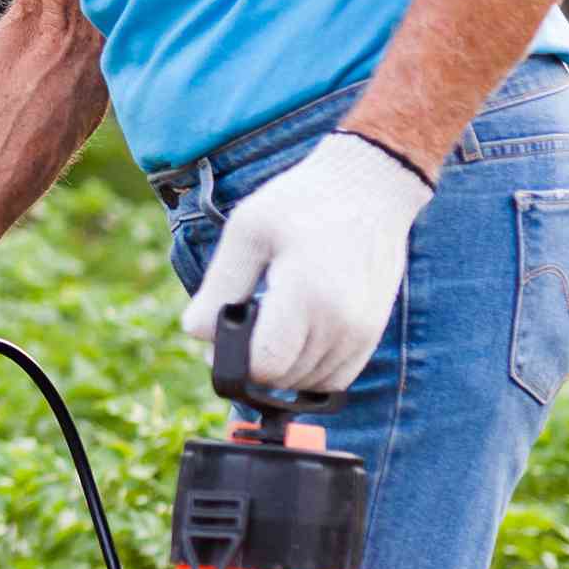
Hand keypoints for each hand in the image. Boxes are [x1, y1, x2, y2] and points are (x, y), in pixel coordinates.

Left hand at [179, 130, 434, 393]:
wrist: (371, 185)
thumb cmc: (302, 201)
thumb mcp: (247, 231)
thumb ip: (220, 286)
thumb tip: (195, 335)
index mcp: (307, 295)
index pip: (264, 366)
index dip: (234, 359)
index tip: (225, 330)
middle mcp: (341, 322)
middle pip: (283, 378)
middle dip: (253, 360)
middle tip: (244, 320)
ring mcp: (363, 331)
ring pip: (308, 382)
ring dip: (281, 365)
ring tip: (273, 318)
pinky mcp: (374, 332)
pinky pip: (335, 377)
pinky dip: (308, 368)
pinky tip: (295, 333)